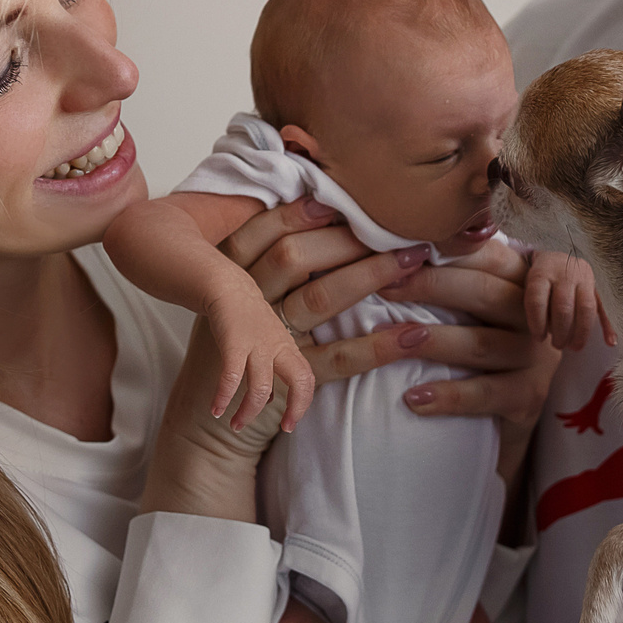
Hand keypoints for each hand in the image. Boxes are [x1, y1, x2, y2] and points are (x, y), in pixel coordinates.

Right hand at [139, 315, 294, 522]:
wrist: (224, 285)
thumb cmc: (244, 318)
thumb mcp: (265, 342)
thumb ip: (271, 369)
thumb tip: (270, 400)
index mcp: (287, 347)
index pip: (306, 378)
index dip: (303, 404)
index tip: (289, 425)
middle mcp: (277, 346)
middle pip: (300, 380)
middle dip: (297, 407)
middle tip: (284, 429)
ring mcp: (256, 343)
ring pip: (261, 387)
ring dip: (248, 412)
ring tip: (235, 426)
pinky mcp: (233, 341)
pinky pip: (230, 376)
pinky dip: (223, 397)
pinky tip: (215, 410)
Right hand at [216, 198, 430, 363]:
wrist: (209, 424)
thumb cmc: (232, 353)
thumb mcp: (234, 305)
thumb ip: (264, 268)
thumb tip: (318, 219)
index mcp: (230, 280)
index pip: (262, 233)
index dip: (298, 213)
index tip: (338, 198)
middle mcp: (245, 306)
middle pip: (293, 258)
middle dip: (345, 238)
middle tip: (395, 226)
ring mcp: (264, 343)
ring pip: (318, 299)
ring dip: (369, 276)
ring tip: (413, 262)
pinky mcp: (286, 382)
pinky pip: (337, 358)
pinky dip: (378, 347)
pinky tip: (413, 334)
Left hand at [362, 237, 564, 432]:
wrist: (502, 416)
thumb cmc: (474, 346)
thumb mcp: (469, 308)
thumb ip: (448, 277)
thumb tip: (393, 252)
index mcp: (521, 283)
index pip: (489, 256)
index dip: (446, 250)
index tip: (399, 250)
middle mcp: (533, 316)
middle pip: (485, 292)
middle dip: (431, 286)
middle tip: (384, 287)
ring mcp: (536, 356)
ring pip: (482, 344)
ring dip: (432, 342)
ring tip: (388, 342)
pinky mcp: (530, 395)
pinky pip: (486, 393)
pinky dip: (448, 396)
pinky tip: (413, 397)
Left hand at [523, 250, 614, 350]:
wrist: (557, 256)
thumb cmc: (538, 280)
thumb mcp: (528, 285)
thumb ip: (533, 305)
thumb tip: (539, 336)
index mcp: (541, 272)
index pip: (538, 301)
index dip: (537, 323)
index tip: (539, 338)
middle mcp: (564, 272)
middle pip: (564, 307)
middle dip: (561, 331)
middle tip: (557, 345)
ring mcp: (583, 277)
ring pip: (586, 308)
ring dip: (581, 332)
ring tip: (575, 347)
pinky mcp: (597, 284)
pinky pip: (604, 306)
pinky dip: (608, 325)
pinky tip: (610, 342)